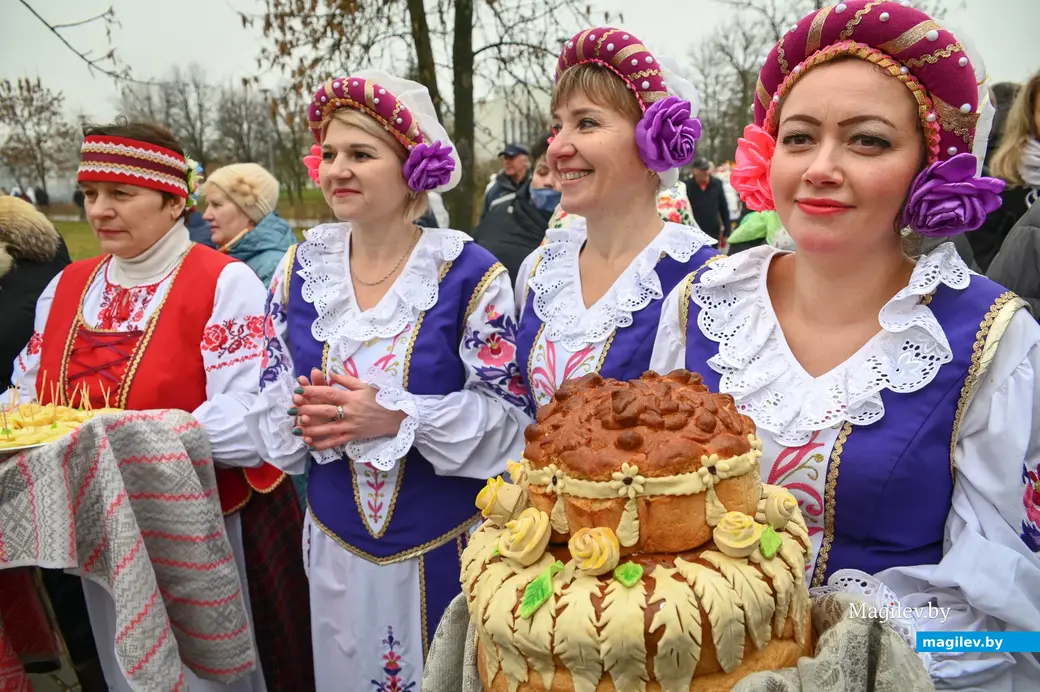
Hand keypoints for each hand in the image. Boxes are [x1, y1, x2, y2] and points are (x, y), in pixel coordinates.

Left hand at [292, 371, 406, 450]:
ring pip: (328, 429)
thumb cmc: (380, 399)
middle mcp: (350, 412)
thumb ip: (346, 379)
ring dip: (311, 430)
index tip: (299, 389)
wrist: (396, 417)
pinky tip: (311, 445)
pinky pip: (336, 441)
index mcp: (351, 397)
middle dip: (307, 410)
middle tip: (292, 409)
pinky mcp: (353, 436)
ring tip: (297, 429)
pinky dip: (323, 445)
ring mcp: (351, 425)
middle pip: (325, 411)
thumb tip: (330, 372)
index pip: (329, 393)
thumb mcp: (365, 385)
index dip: (313, 391)